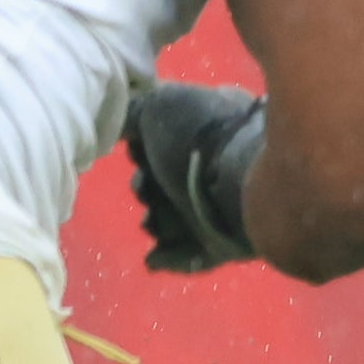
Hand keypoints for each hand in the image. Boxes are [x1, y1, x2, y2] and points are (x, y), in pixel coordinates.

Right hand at [127, 83, 267, 272]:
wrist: (238, 181)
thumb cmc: (199, 137)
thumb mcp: (159, 105)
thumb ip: (136, 113)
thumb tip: (125, 125)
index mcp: (210, 129)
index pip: (166, 143)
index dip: (143, 149)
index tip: (135, 150)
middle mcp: (218, 167)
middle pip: (167, 184)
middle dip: (146, 189)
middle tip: (145, 188)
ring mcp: (222, 208)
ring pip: (175, 221)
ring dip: (157, 223)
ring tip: (152, 222)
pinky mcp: (224, 244)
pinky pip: (191, 256)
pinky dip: (170, 258)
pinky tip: (154, 258)